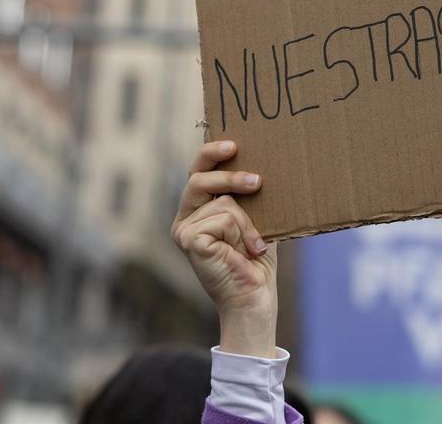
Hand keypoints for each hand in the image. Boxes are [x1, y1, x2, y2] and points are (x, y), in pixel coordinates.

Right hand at [172, 140, 277, 356]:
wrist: (254, 297)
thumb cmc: (256, 259)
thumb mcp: (254, 218)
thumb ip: (246, 196)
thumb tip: (259, 164)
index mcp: (198, 209)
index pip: (198, 171)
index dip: (211, 153)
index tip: (233, 144)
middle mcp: (185, 217)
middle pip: (201, 178)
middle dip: (232, 178)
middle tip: (258, 182)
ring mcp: (183, 229)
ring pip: (223, 202)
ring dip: (248, 223)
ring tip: (255, 245)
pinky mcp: (187, 239)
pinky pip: (223, 218)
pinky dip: (242, 233)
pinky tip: (244, 252)